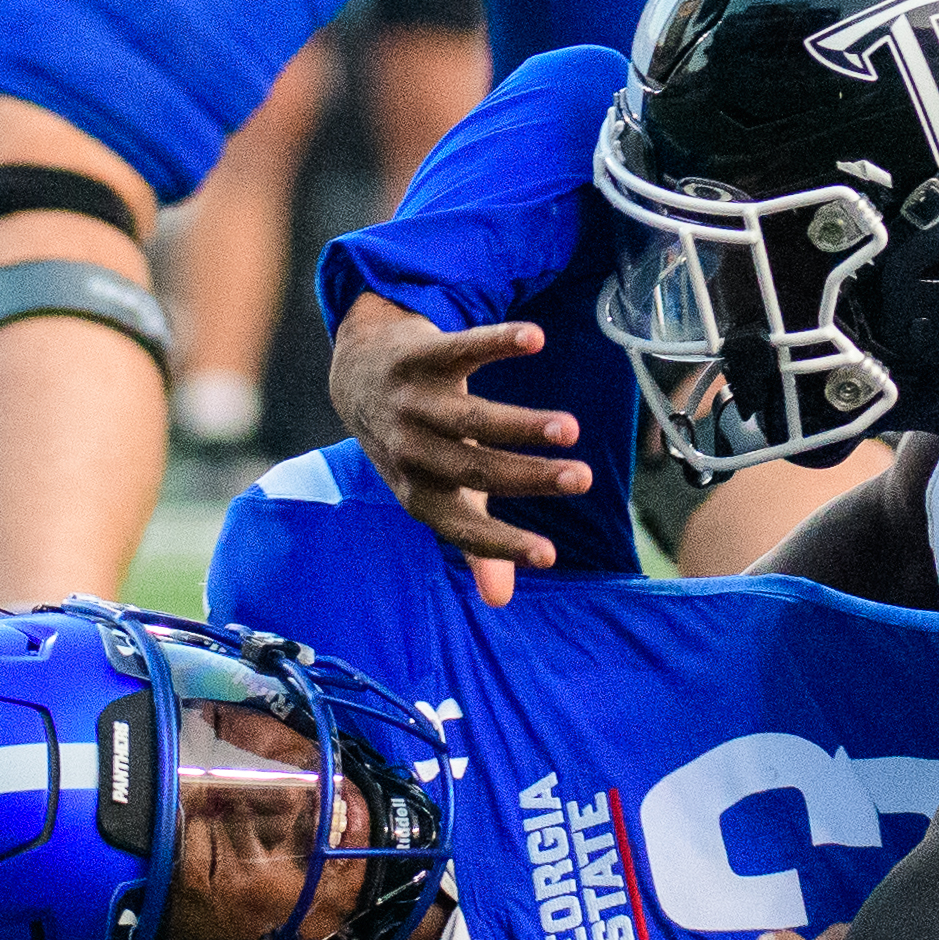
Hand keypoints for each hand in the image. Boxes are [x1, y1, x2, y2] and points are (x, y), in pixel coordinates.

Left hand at [329, 291, 591, 604]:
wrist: (357, 377)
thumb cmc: (415, 444)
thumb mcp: (438, 491)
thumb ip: (472, 539)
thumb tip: (500, 600)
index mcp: (419, 492)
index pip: (461, 527)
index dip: (501, 544)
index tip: (549, 555)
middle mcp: (411, 450)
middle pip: (474, 468)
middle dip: (529, 477)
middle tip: (581, 480)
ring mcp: (414, 402)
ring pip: (469, 417)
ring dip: (520, 424)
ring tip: (570, 430)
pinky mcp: (422, 356)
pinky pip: (462, 348)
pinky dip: (497, 342)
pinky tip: (535, 338)